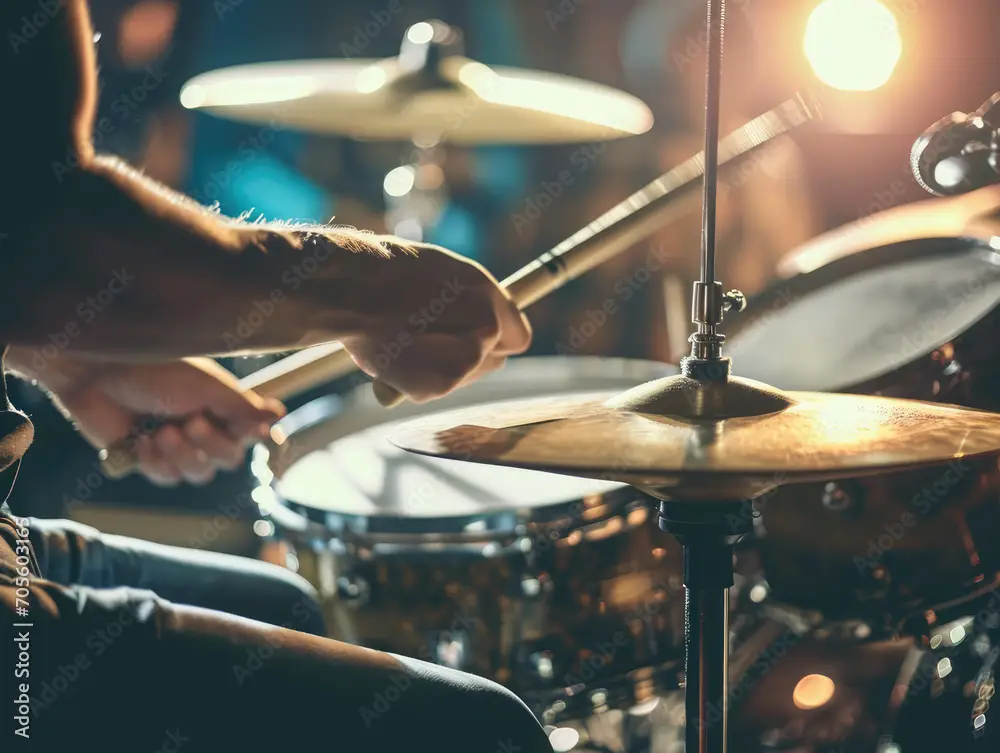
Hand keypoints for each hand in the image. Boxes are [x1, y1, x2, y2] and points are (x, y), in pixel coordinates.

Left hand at [32, 357, 283, 486]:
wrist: (98, 375)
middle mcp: (204, 429)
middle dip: (209, 444)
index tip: (254, 432)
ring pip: (198, 474)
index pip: (252, 432)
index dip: (253, 435)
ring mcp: (177, 446)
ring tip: (160, 431)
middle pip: (228, 460)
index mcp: (222, 407)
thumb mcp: (206, 386)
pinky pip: (166, 477)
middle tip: (189, 421)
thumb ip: (242, 406)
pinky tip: (139, 438)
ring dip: (180, 454)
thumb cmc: (156, 369)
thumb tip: (280, 416)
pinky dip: (153, 459)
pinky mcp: (149, 460)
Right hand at [338, 239, 531, 402]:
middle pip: (494, 361)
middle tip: (434, 340)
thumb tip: (481, 329)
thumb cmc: (386, 274)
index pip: (518, 337)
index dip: (496, 338)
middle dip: (471, 355)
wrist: (350, 291)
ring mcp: (464, 361)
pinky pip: (434, 388)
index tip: (477, 337)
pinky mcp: (438, 386)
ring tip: (406, 339)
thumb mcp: (441, 273)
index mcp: (490, 297)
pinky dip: (416, 379)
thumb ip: (469, 302)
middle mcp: (486, 330)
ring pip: (463, 376)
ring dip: (442, 367)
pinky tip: (395, 355)